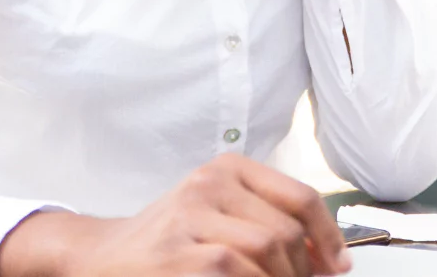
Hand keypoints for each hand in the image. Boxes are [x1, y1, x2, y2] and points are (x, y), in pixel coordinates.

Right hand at [0, 154, 351, 276]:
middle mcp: (209, 183)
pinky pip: (238, 270)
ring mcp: (191, 216)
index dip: (328, 237)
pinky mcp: (180, 253)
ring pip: (268, 249)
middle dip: (305, 270)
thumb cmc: (164, 242)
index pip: (300, 198)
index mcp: (226, 169)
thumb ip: (262, 223)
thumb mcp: (214, 215)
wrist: (99, 257)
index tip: (338, 265)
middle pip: (288, 230)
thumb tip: (325, 257)